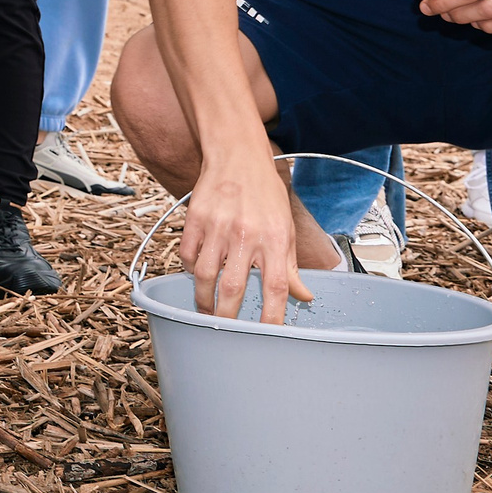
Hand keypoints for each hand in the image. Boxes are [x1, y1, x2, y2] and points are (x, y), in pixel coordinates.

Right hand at [180, 157, 315, 324]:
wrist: (238, 156)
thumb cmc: (265, 193)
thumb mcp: (286, 228)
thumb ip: (290, 266)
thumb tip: (303, 297)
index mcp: (274, 239)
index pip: (276, 287)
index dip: (272, 317)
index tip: (268, 336)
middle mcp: (246, 234)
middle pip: (233, 288)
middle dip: (228, 316)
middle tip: (226, 329)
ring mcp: (218, 227)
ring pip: (204, 275)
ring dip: (204, 299)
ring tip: (207, 310)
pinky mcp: (195, 219)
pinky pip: (188, 255)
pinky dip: (190, 270)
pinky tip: (197, 274)